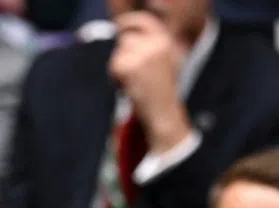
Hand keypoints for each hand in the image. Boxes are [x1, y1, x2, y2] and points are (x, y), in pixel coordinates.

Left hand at [108, 10, 192, 153]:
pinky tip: (128, 88)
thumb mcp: (163, 62)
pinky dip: (116, 77)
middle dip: (123, 52)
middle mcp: (154, 43)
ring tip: (133, 83)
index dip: (130, 22)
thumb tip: (126, 35)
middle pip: (127, 37)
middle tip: (127, 69)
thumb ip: (149, 46)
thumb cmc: (162, 94)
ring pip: (119, 52)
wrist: (164, 115)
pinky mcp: (129, 67)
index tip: (121, 27)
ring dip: (120, 66)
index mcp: (164, 40)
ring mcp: (142, 54)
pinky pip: (114, 65)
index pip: (142, 20)